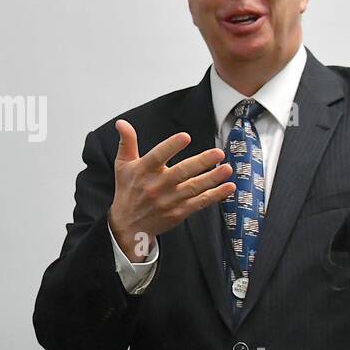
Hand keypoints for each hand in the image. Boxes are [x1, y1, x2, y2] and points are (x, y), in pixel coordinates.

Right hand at [107, 119, 235, 261]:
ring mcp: (169, 200)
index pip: (158, 157)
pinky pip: (200, 203)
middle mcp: (157, 186)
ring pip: (194, 188)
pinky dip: (215, 196)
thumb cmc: (128, 191)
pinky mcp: (179, 212)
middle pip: (181, 172)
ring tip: (227, 169)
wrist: (128, 226)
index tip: (185, 137)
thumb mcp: (123, 166)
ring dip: (212, 178)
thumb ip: (127, 143)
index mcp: (143, 171)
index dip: (171, 146)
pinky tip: (228, 187)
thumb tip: (122, 123)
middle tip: (218, 153)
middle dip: (201, 162)